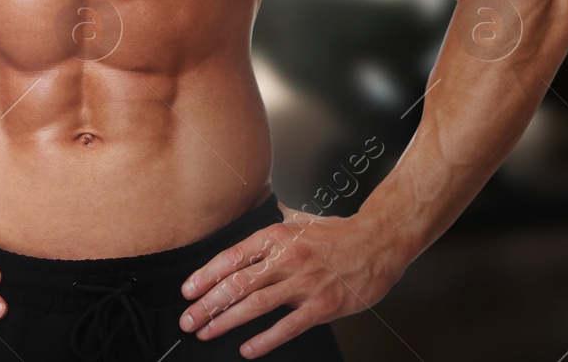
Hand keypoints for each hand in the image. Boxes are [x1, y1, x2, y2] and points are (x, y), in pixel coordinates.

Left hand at [178, 204, 404, 356]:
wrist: (379, 242)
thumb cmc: (341, 233)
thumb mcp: (302, 220)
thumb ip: (277, 224)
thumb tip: (257, 218)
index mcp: (278, 236)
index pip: (232, 256)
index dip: (206, 275)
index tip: (188, 290)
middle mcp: (287, 258)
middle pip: (237, 283)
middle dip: (207, 303)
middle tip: (188, 318)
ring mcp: (304, 283)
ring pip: (256, 304)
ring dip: (226, 320)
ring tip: (206, 331)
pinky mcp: (322, 306)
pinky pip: (288, 326)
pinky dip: (265, 339)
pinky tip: (248, 348)